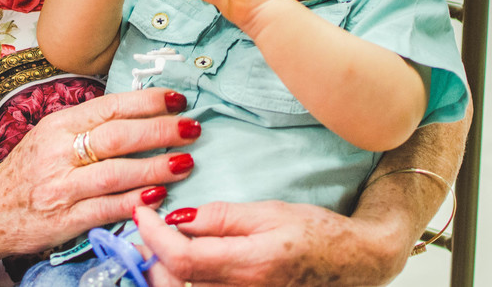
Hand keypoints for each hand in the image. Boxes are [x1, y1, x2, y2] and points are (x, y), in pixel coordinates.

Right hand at [0, 88, 199, 255]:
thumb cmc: (26, 174)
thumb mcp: (49, 138)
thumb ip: (87, 127)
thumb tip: (138, 113)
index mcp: (58, 125)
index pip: (110, 106)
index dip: (148, 102)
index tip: (178, 99)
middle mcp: (58, 152)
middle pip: (117, 135)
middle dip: (160, 130)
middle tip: (192, 128)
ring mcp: (60, 186)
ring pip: (116, 172)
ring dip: (156, 166)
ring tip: (186, 162)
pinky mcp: (64, 219)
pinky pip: (106, 208)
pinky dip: (136, 201)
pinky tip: (160, 197)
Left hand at [134, 201, 407, 286]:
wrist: (351, 263)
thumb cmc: (315, 233)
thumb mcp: (268, 211)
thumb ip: (220, 217)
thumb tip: (178, 218)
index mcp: (250, 265)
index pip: (182, 259)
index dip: (153, 236)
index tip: (142, 212)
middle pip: (176, 284)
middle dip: (149, 258)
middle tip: (140, 230)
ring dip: (161, 271)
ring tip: (153, 244)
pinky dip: (181, 281)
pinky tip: (175, 263)